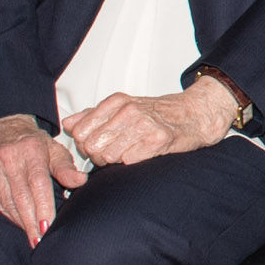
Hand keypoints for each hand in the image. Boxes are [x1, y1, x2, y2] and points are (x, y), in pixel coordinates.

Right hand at [0, 114, 84, 243]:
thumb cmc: (33, 143)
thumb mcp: (53, 150)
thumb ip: (66, 167)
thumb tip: (81, 181)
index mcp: (30, 150)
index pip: (38, 183)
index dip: (43, 207)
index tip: (47, 227)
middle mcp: (7, 156)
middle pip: (21, 196)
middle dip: (31, 222)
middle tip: (40, 241)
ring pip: (7, 201)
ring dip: (20, 220)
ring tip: (32, 235)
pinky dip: (7, 213)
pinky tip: (18, 221)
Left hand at [58, 78, 237, 170]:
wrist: (196, 114)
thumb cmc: (159, 114)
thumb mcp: (123, 107)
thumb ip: (92, 115)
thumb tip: (68, 124)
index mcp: (115, 102)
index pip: (79, 132)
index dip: (85, 145)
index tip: (98, 146)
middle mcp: (128, 110)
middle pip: (91, 146)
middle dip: (98, 156)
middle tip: (114, 154)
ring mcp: (144, 124)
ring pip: (108, 155)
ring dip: (116, 161)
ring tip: (129, 155)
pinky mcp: (159, 139)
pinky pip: (130, 160)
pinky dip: (132, 163)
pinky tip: (141, 156)